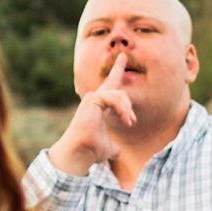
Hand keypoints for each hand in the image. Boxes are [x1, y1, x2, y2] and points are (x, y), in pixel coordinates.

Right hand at [47, 51, 138, 174]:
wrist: (81, 154)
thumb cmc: (91, 151)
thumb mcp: (109, 147)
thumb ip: (114, 145)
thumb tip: (117, 151)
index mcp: (98, 106)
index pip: (109, 86)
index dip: (117, 71)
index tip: (122, 57)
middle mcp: (94, 99)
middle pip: (114, 84)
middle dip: (124, 96)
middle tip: (130, 119)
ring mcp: (92, 98)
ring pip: (118, 94)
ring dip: (126, 109)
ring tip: (129, 122)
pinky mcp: (92, 99)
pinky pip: (113, 97)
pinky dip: (122, 108)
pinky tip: (126, 119)